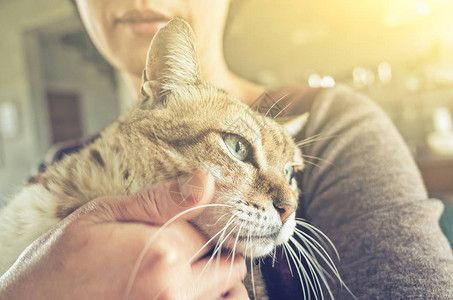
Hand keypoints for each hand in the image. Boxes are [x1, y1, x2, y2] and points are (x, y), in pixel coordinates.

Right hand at [0, 170, 248, 298]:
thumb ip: (161, 200)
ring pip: (225, 294)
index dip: (204, 222)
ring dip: (217, 279)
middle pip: (228, 266)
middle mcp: (174, 290)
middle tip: (192, 243)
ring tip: (191, 266)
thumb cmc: (62, 259)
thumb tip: (206, 181)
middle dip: (217, 252)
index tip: (191, 220)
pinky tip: (182, 284)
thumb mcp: (104, 214)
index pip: (214, 230)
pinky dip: (208, 298)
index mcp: (163, 252)